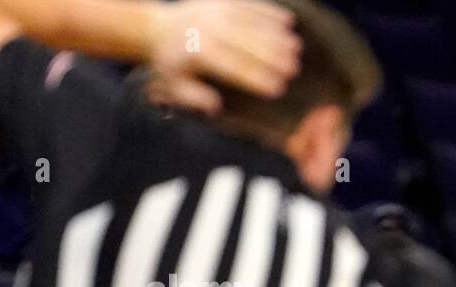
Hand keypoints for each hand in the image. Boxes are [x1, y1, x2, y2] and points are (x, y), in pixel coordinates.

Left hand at [146, 0, 300, 113]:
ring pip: (253, 23)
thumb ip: (194, 98)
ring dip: (277, 35)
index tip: (277, 89)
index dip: (257, 79)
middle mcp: (210, 28)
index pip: (235, 68)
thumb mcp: (176, 86)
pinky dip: (270, 12)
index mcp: (200, 52)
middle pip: (248, 44)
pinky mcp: (224, 0)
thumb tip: (215, 106)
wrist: (159, 28)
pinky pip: (251, 5)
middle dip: (273, 57)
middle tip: (294, 70)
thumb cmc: (174, 65)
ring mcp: (217, 11)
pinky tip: (288, 21)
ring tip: (296, 49)